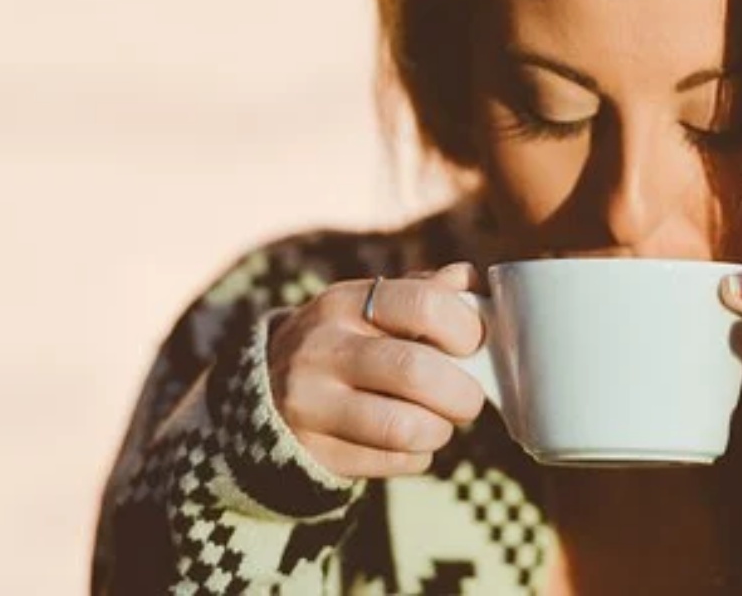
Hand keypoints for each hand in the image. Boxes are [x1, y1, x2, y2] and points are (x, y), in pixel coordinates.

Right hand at [267, 263, 486, 478]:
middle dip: (462, 392)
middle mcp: (322, 349)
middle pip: (416, 371)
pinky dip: (416, 456)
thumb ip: (422, 291)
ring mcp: (312, 405)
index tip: (474, 344)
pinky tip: (408, 441)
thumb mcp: (370, 306)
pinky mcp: (316, 453)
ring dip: (440, 430)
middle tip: (468, 398)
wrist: (267, 392)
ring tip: (438, 421)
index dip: (466, 328)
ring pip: (405, 428)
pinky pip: (392, 462)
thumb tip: (469, 279)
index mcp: (344, 303)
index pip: (424, 303)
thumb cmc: (345, 342)